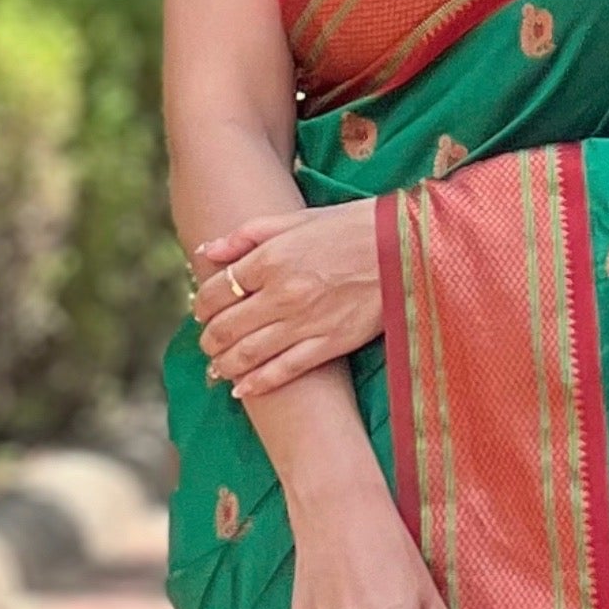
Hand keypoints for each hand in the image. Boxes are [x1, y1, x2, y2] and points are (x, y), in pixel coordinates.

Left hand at [192, 205, 384, 403]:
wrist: (407, 249)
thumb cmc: (353, 227)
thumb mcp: (297, 218)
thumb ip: (248, 234)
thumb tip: (207, 250)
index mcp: (271, 258)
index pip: (219, 289)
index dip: (203, 303)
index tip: (202, 310)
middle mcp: (282, 293)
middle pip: (227, 326)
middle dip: (209, 338)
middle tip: (206, 343)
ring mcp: (305, 323)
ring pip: (249, 353)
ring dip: (225, 365)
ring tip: (216, 369)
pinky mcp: (329, 344)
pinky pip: (284, 371)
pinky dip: (258, 383)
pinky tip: (243, 390)